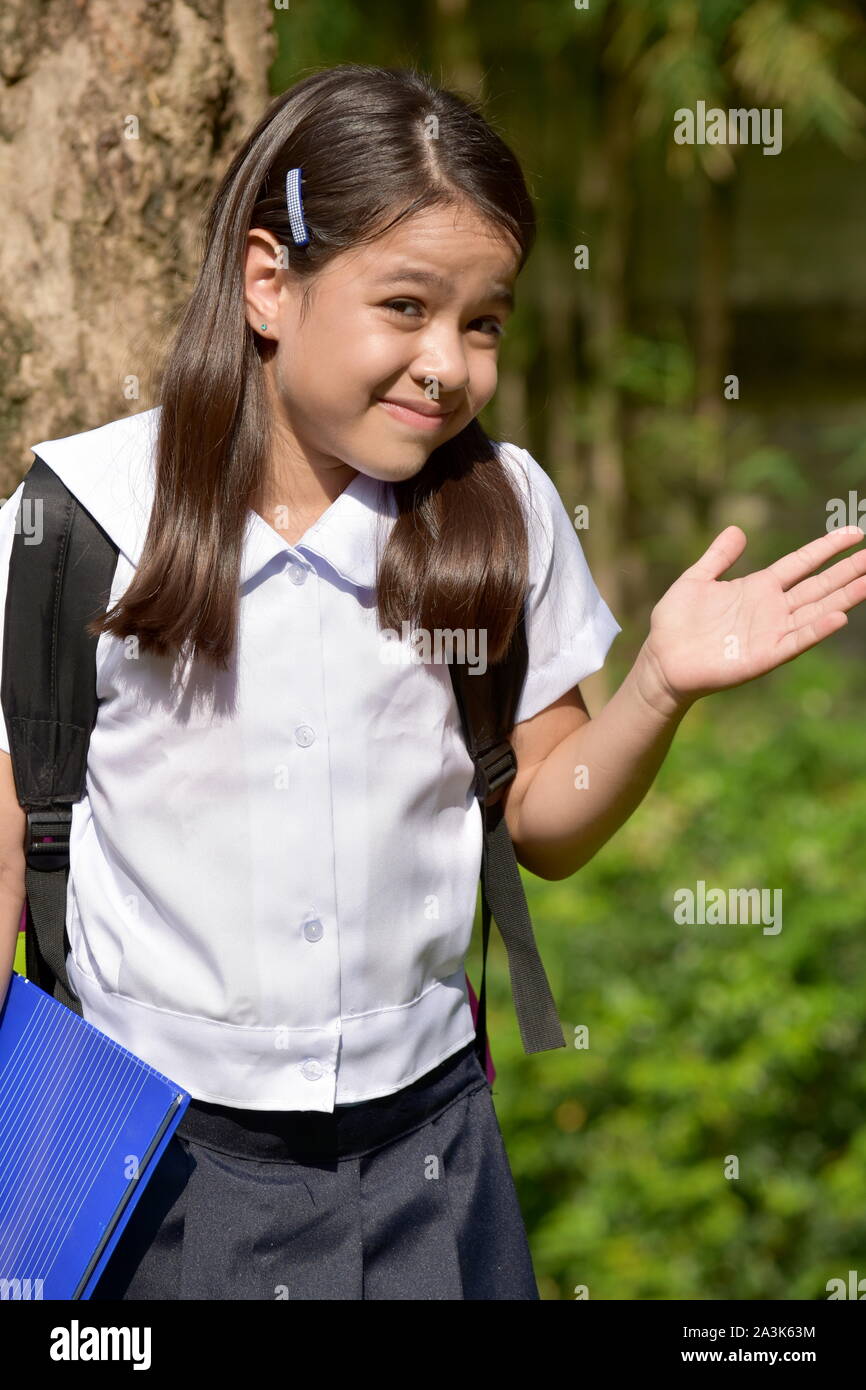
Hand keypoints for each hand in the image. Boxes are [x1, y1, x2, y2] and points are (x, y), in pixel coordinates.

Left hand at [641, 523, 865, 712]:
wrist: (663, 661)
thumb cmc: (676, 624)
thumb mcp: (695, 580)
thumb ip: (718, 557)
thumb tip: (737, 529)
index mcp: (758, 587)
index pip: (801, 563)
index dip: (827, 548)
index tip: (855, 533)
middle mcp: (772, 609)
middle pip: (819, 585)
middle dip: (848, 570)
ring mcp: (771, 632)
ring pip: (816, 611)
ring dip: (844, 597)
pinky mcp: (764, 656)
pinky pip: (796, 641)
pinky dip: (817, 630)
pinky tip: (839, 617)